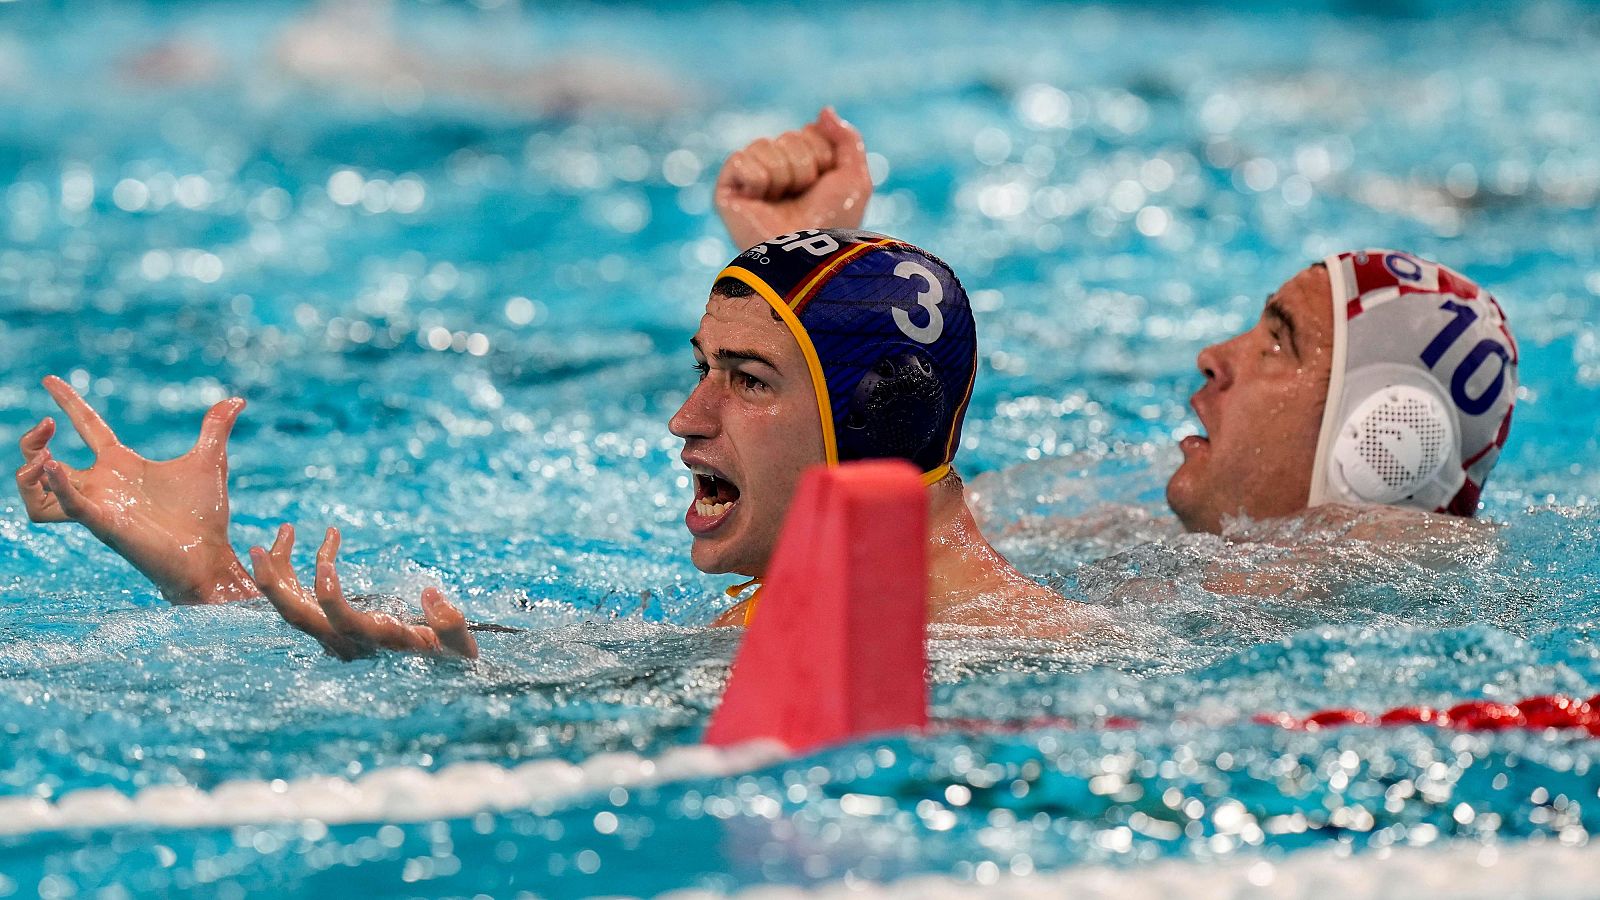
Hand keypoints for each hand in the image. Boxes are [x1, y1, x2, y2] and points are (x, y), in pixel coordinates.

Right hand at [15, 375, 258, 604]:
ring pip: (39, 493)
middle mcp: (103, 484)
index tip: (50, 378)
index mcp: (122, 464)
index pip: (87, 425)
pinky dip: (57, 487)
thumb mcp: (210, 460)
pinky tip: (52, 469)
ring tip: (43, 459)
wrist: (210, 554)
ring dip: (30, 474)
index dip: (69, 401)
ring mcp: (100, 504)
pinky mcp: (105, 523)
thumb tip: (237, 399)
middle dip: (33, 442)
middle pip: (45, 460)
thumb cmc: (204, 515)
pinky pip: (68, 505)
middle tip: (46, 424)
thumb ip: (216, 428)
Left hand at [249, 524, 478, 659]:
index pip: (343, 623)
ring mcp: (335, 635)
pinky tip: (324, 538)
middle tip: (256, 549)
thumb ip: (450, 625)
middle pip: (299, 618)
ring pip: (295, 606)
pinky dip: (304, 571)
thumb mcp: (461, 649)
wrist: (434, 678)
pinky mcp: (334, 626)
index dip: (329, 598)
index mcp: (375, 643)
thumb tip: (431, 594)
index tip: (325, 567)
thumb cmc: (450, 661)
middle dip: (275, 586)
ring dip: (279, 573)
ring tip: (276, 535)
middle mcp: (347, 643)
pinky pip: (307, 598)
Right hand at [715, 107, 871, 249]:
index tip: (823, 185)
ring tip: (783, 202)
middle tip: (803, 197)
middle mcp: (775, 176)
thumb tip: (823, 111)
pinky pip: (740, 159)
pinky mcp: (726, 193)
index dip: (822, 155)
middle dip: (803, 165)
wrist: (806, 253)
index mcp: (802, 172)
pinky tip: (760, 201)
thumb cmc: (832, 224)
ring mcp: (750, 184)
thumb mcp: (855, 179)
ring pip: (764, 145)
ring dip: (784, 174)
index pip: (808, 133)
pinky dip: (757, 179)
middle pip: (788, 138)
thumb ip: (848, 139)